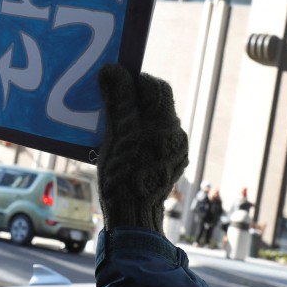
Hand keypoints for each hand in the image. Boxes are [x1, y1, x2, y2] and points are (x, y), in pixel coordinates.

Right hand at [96, 64, 187, 232]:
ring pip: (154, 125)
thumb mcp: (116, 132)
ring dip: (136, 121)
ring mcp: (174, 153)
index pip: (157, 86)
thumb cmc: (124, 173)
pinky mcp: (168, 168)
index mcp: (166, 121)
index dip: (135, 80)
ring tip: (113, 129)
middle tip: (110, 105)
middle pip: (156, 106)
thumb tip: (113, 68)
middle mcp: (176, 134)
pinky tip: (123, 149)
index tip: (114, 84)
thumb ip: (118, 99)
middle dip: (134, 101)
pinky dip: (139, 139)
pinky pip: (154, 144)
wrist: (135, 217)